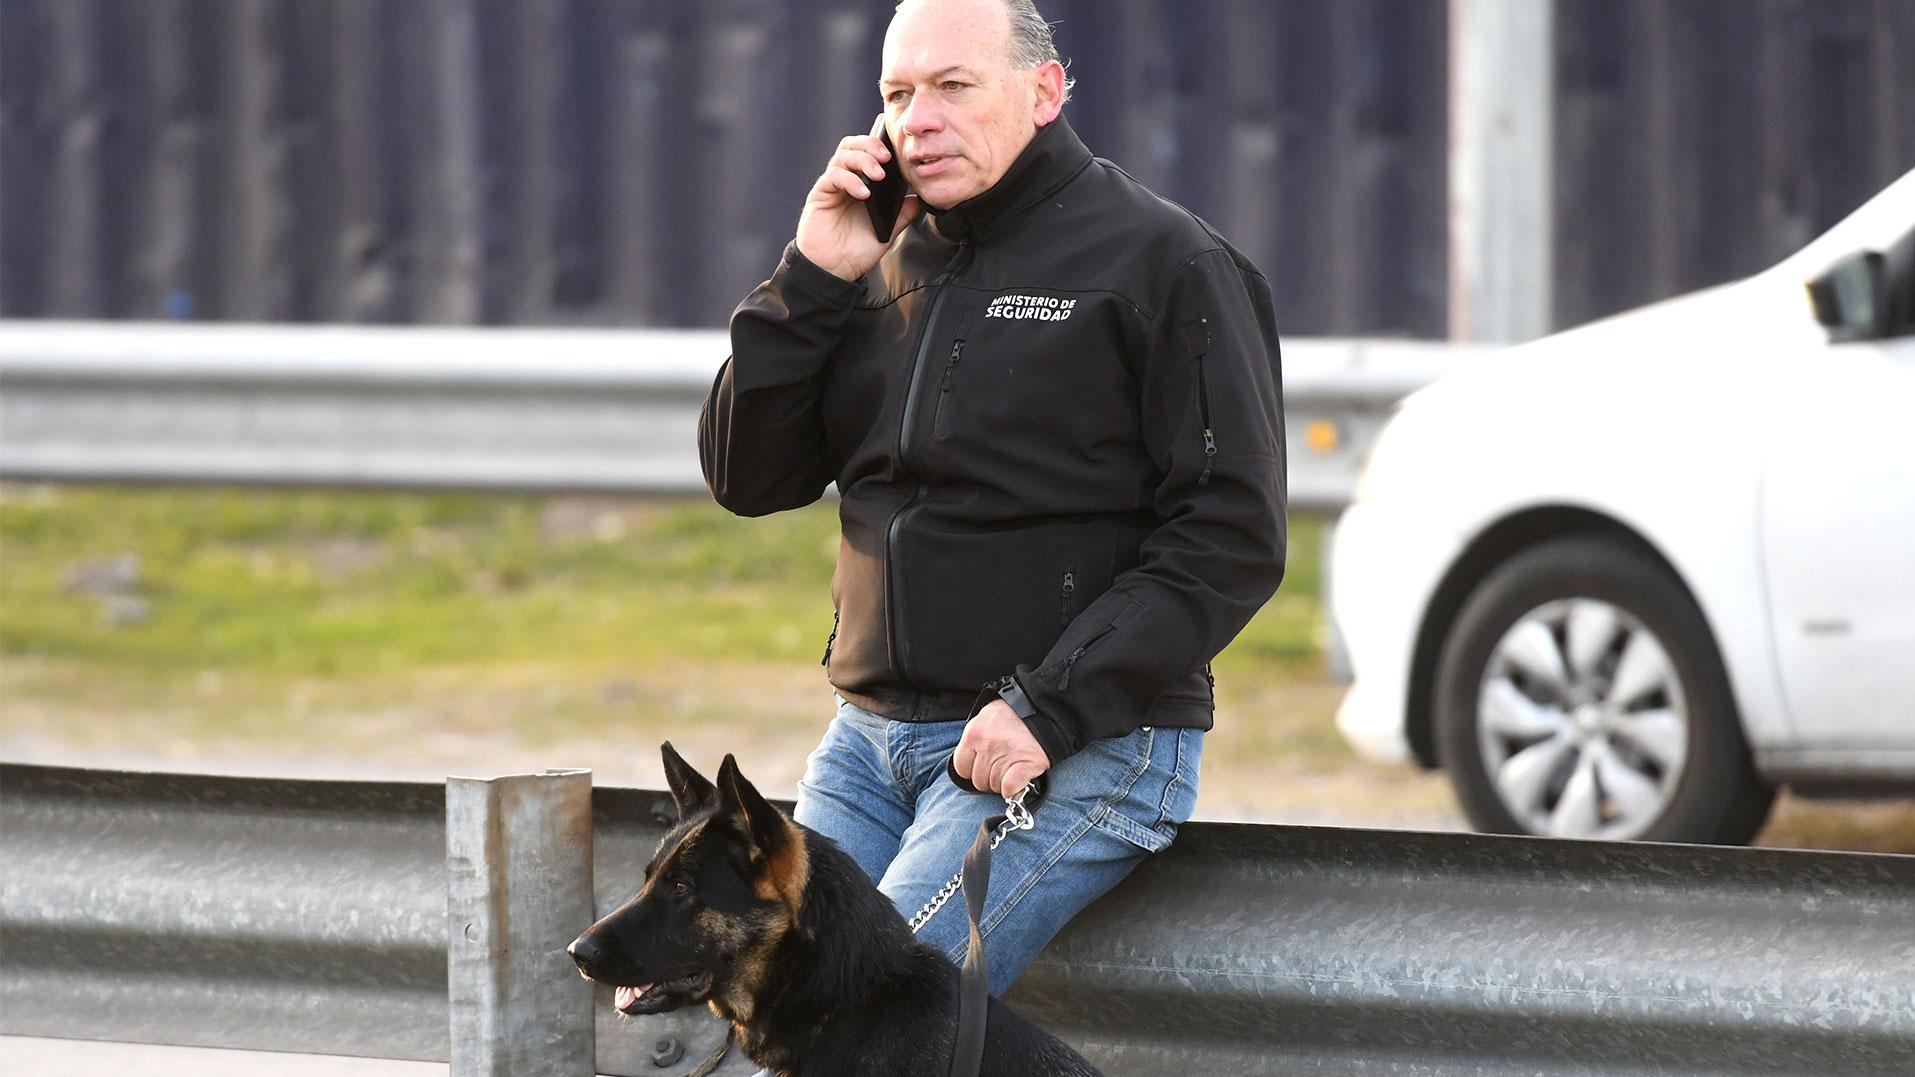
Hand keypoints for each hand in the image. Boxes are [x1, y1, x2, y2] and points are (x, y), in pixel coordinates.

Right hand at [795, 119, 923, 281]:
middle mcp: (845, 181)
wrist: (834, 271)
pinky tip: (863, 194)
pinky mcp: (820, 195)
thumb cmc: (856, 251)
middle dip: (871, 145)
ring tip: (878, 175)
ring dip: (863, 160)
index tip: (898, 155)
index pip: (867, 152)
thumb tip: (921, 199)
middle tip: (887, 158)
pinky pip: (833, 176)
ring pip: (843, 155)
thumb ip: (903, 214)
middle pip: (852, 145)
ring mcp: (832, 186)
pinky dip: (850, 180)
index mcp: (861, 184)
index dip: (880, 146)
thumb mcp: (888, 231)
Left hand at [953, 700, 1051, 797]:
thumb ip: (975, 739)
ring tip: (1012, 770)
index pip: (961, 768)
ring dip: (1003, 784)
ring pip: (995, 786)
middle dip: (989, 779)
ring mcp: (1004, 756)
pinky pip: (1009, 788)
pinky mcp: (1024, 765)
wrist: (1042, 708)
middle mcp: (986, 746)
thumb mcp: (985, 718)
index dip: (972, 771)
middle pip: (978, 781)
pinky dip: (1013, 790)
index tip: (982, 767)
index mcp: (973, 734)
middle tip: (1001, 770)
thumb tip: (970, 762)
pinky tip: (1017, 785)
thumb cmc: (1013, 713)